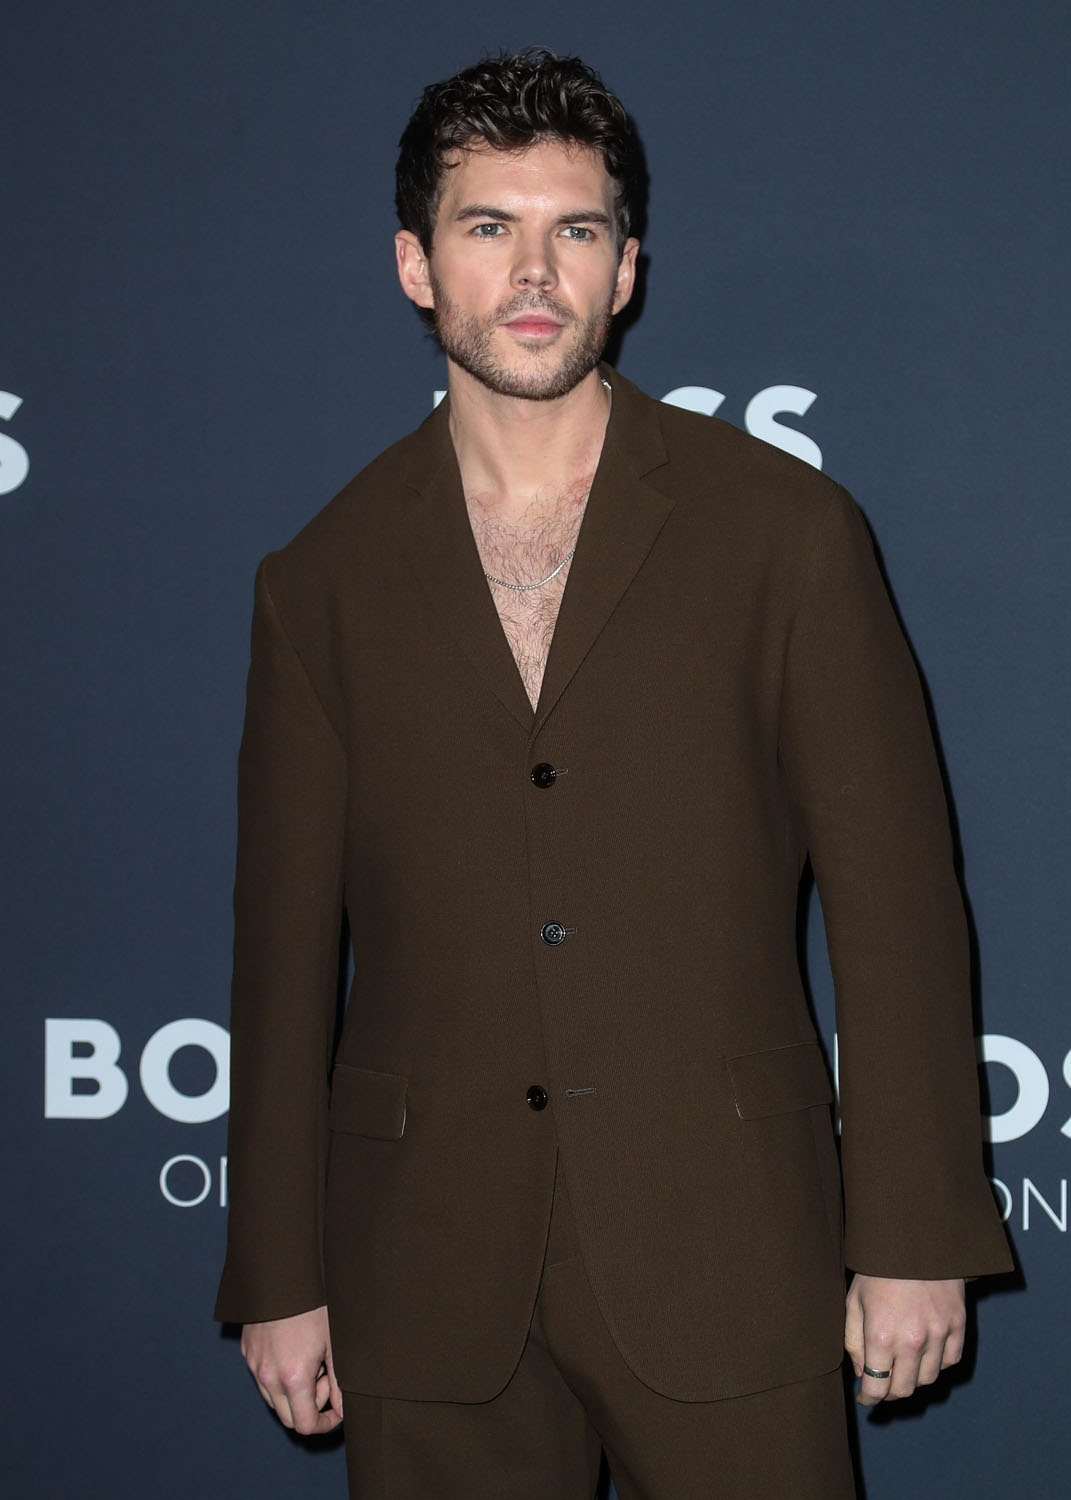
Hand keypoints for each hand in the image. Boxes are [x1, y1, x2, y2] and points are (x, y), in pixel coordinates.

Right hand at [240, 1304, 342, 1434]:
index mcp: (293, 1378)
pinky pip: (263, 1379)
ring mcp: (254, 1366)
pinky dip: (279, 1377)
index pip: (304, 1425)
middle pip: (288, 1418)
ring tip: (310, 1360)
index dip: (324, 1424)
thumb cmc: (313, 1306)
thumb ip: (339, 1383)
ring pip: (274, 1399)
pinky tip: (293, 1351)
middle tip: (324, 1377)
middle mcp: (269, 1378)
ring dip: (293, 1393)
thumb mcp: (334, 1344)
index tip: (336, 1411)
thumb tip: (342, 1409)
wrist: (283, 1275)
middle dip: (310, 1407)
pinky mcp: (247, 1353)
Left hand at [844, 1274, 965, 1406]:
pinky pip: (950, 1361)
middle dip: (889, 1392)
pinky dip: (937, 1365)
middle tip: (882, 1385)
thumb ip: (853, 1340)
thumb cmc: (878, 1268)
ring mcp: (939, 1335)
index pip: (877, 1387)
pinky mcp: (958, 1326)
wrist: (914, 1240)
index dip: (869, 1398)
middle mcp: (912, 1341)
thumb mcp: (854, 1300)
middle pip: (904, 1389)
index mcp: (882, 1336)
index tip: (865, 1397)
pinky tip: (925, 1355)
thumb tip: (863, 1372)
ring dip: (913, 1379)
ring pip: (928, 1379)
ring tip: (902, 1367)